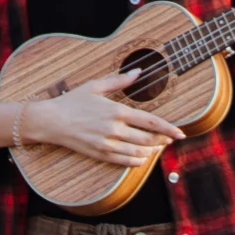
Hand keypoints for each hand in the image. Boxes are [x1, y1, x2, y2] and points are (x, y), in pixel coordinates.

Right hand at [25, 66, 186, 167]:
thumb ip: (119, 80)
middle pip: (147, 139)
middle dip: (162, 141)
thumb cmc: (74, 100)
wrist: (53, 122)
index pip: (149, 122)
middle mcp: (114, 130)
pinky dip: (137, 161)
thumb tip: (138, 72)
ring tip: (158, 147)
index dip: (168, 128)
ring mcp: (107, 145)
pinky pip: (124, 162)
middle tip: (171, 139)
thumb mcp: (96, 85)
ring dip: (151, 151)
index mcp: (116, 111)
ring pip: (138, 153)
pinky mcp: (101, 155)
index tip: (180, 133)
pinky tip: (142, 158)